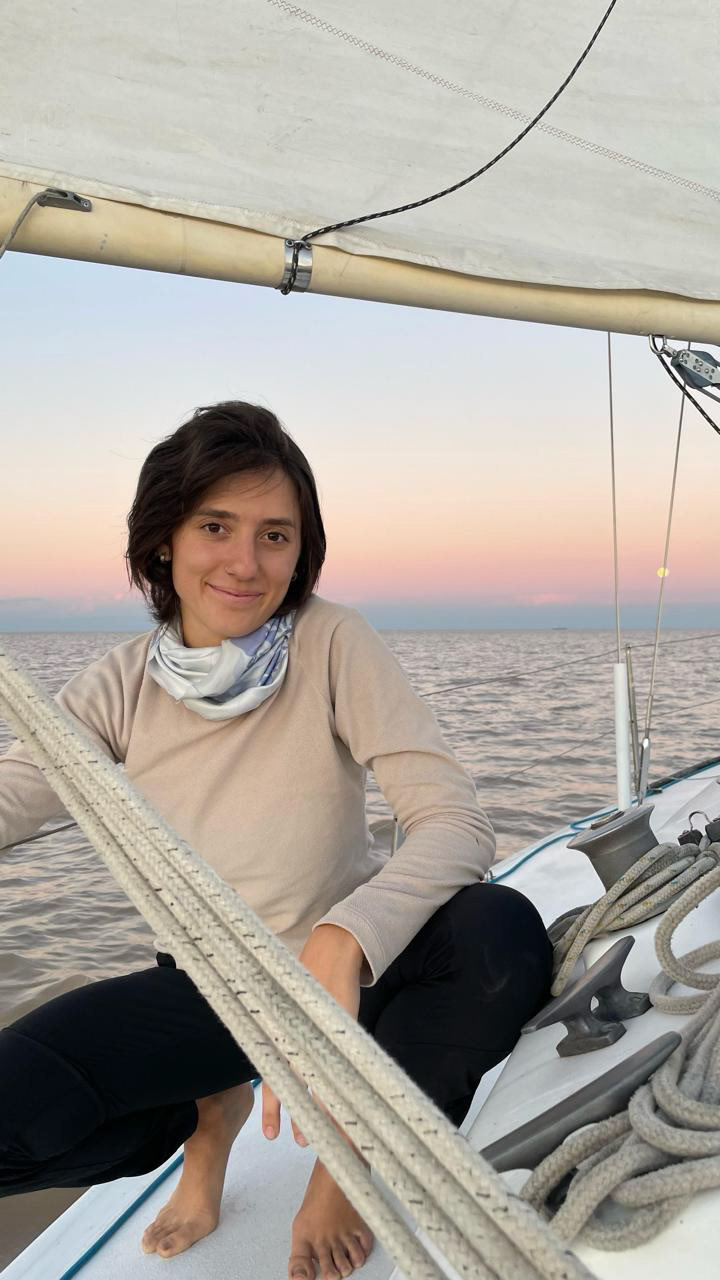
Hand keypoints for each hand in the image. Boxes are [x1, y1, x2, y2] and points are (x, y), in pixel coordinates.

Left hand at [262, 925, 364, 1145]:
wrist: (331, 954)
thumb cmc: (312, 986)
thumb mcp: (297, 1013)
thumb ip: (294, 1037)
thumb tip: (295, 1063)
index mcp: (281, 1033)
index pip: (275, 1075)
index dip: (273, 1106)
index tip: (270, 1134)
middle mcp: (293, 1036)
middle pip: (291, 1083)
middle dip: (291, 1114)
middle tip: (293, 1142)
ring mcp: (314, 1034)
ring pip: (312, 1080)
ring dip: (316, 1109)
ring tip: (312, 1136)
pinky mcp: (335, 1030)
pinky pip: (337, 1066)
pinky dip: (341, 1088)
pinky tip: (344, 1106)